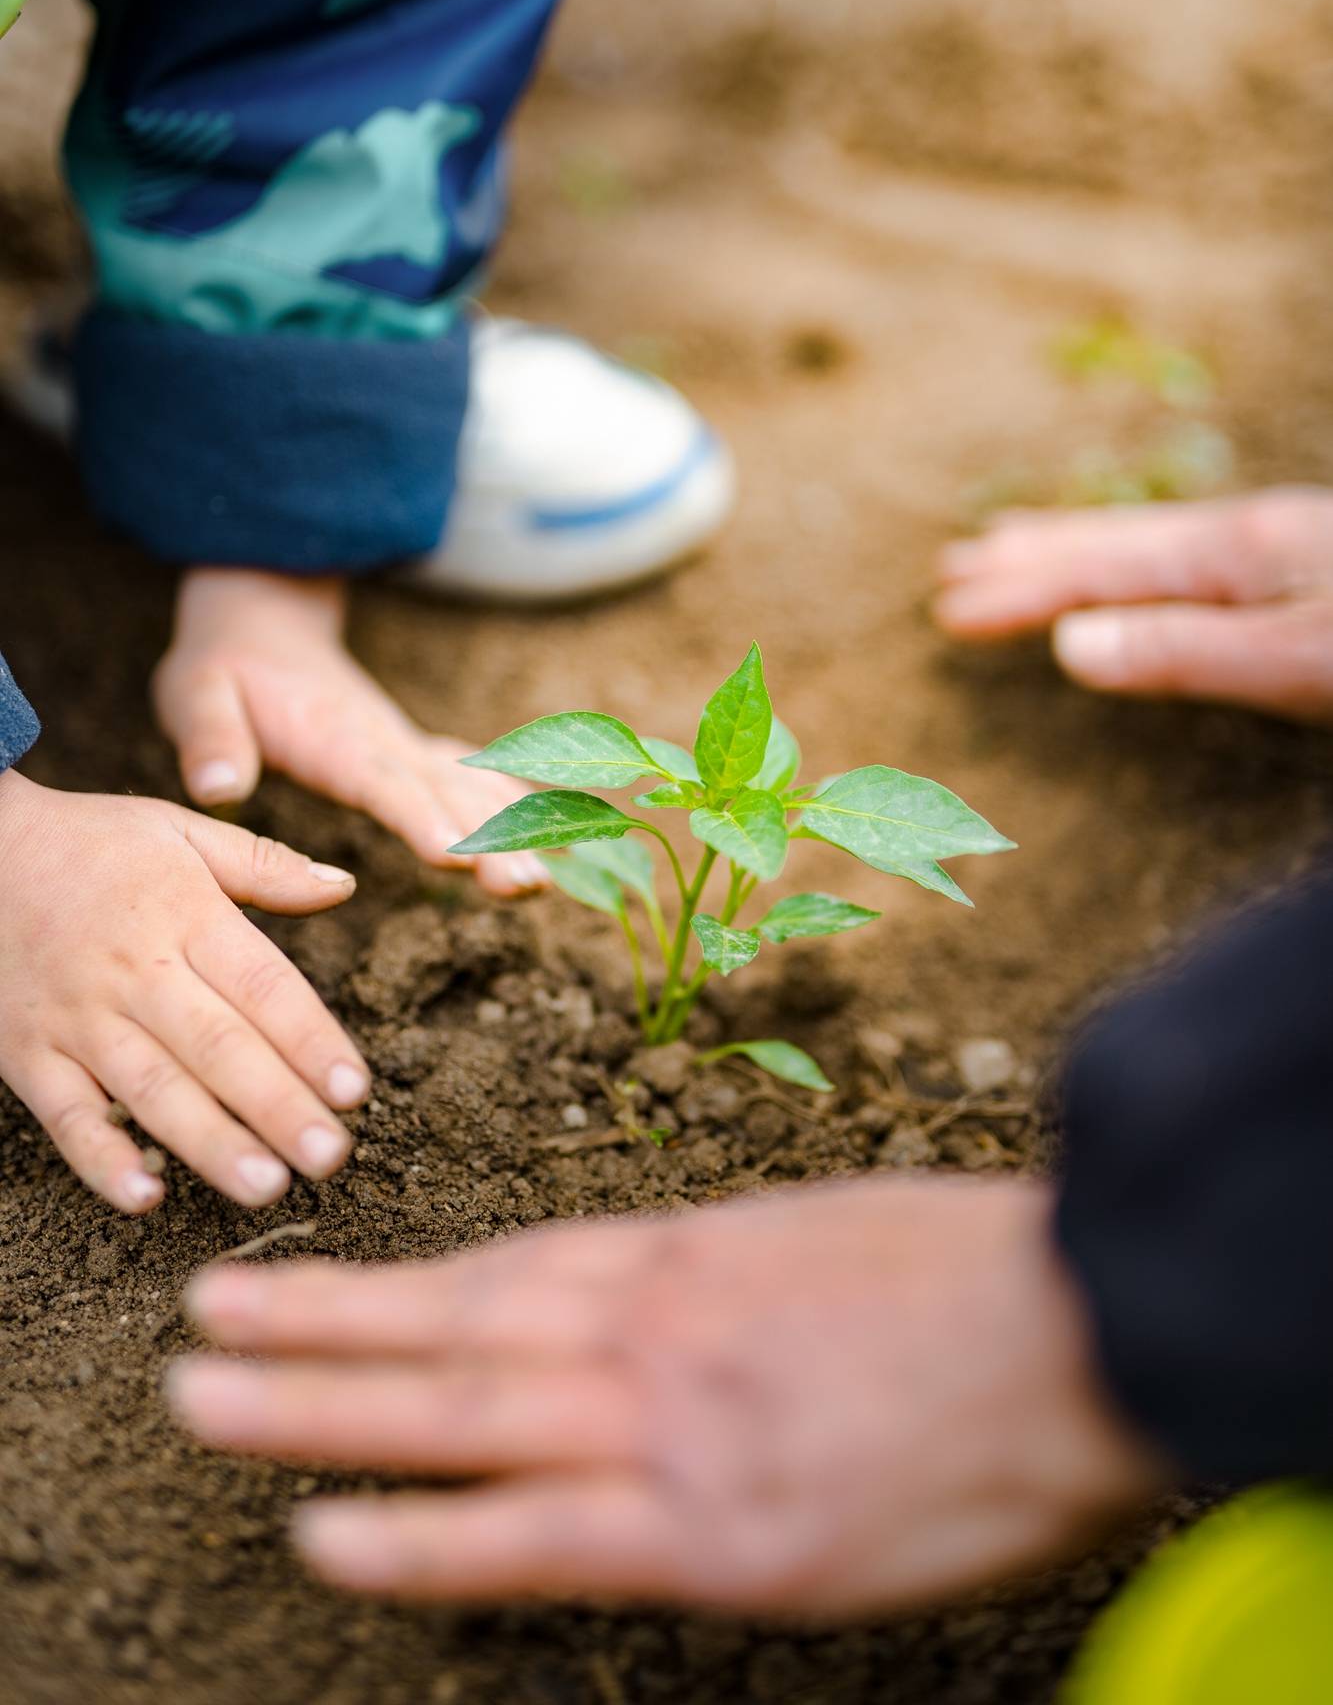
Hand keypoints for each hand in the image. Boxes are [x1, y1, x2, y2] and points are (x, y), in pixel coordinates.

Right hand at [0, 770, 369, 1213]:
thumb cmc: (92, 844)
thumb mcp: (180, 831)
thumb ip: (265, 864)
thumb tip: (344, 885)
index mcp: (185, 915)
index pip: (262, 986)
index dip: (310, 1040)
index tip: (355, 1089)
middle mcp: (135, 971)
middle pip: (218, 1047)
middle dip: (278, 1107)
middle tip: (331, 1156)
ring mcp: (79, 1018)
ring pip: (152, 1089)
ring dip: (210, 1143)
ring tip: (267, 1185)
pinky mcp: (28, 1054)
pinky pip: (67, 1116)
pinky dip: (101, 1159)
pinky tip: (145, 1198)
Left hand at [152, 569, 545, 895]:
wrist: (263, 621)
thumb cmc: (226, 667)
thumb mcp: (195, 693)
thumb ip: (209, 738)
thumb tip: (219, 789)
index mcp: (334, 736)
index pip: (384, 781)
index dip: (421, 818)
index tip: (456, 857)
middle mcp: (384, 742)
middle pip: (447, 794)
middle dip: (494, 840)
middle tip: (530, 886)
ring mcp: (406, 746)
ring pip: (473, 789)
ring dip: (516, 830)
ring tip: (549, 881)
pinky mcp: (412, 753)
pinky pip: (474, 779)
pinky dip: (517, 806)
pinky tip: (555, 836)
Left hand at [171, 1178, 1164, 1613]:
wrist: (1082, 1319)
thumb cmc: (969, 1278)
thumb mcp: (817, 1239)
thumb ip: (716, 1284)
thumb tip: (651, 1315)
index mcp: (681, 1258)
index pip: (498, 1274)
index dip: (385, 1288)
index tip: (298, 1286)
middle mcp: (648, 1329)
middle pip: (446, 1326)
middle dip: (310, 1332)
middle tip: (196, 1327)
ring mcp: (669, 1425)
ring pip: (456, 1410)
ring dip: (317, 1409)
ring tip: (204, 1400)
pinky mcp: (714, 1531)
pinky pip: (534, 1536)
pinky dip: (423, 1535)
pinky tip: (329, 1539)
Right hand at [934, 488, 1332, 722]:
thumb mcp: (1293, 659)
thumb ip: (1182, 650)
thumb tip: (1065, 644)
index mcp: (1232, 550)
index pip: (1099, 572)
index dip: (1021, 591)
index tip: (948, 608)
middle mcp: (1245, 533)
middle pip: (1112, 541)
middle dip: (1031, 556)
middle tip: (953, 563)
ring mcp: (1278, 544)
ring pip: (1147, 540)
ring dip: (1076, 545)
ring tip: (1024, 543)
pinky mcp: (1304, 565)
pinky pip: (1184, 553)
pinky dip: (1133, 555)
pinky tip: (1146, 568)